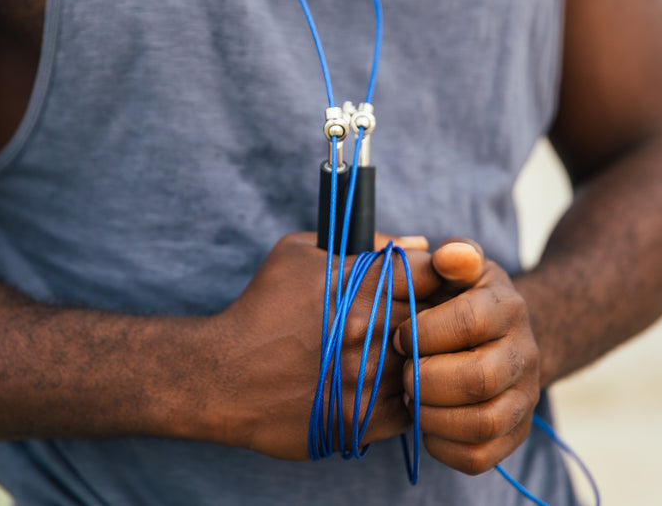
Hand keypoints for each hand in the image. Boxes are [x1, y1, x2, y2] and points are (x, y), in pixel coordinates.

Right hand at [207, 232, 438, 459]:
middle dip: (432, 319)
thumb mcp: (299, 254)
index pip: (433, 270)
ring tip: (393, 356)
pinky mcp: (362, 419)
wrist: (223, 375)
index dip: (435, 277)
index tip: (425, 286)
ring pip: (430, 365)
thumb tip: (418, 242)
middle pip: (438, 319)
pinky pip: (412, 407)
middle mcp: (370, 328)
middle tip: (413, 323)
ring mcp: (367, 376)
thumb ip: (362, 243)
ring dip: (421, 360)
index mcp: (360, 282)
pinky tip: (383, 386)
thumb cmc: (262, 307)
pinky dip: (407, 397)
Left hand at [393, 239, 540, 474]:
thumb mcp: (460, 267)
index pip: (470, 320)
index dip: (425, 332)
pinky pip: (481, 456)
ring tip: (411, 399)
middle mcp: (524, 354)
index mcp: (506, 307)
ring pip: (483, 422)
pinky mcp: (515, 433)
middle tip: (403, 373)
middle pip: (478, 378)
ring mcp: (524, 397)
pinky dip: (444, 446)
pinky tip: (425, 425)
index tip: (400, 335)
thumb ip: (453, 255)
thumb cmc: (461, 298)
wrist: (500, 336)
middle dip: (426, 378)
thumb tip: (450, 255)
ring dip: (433, 415)